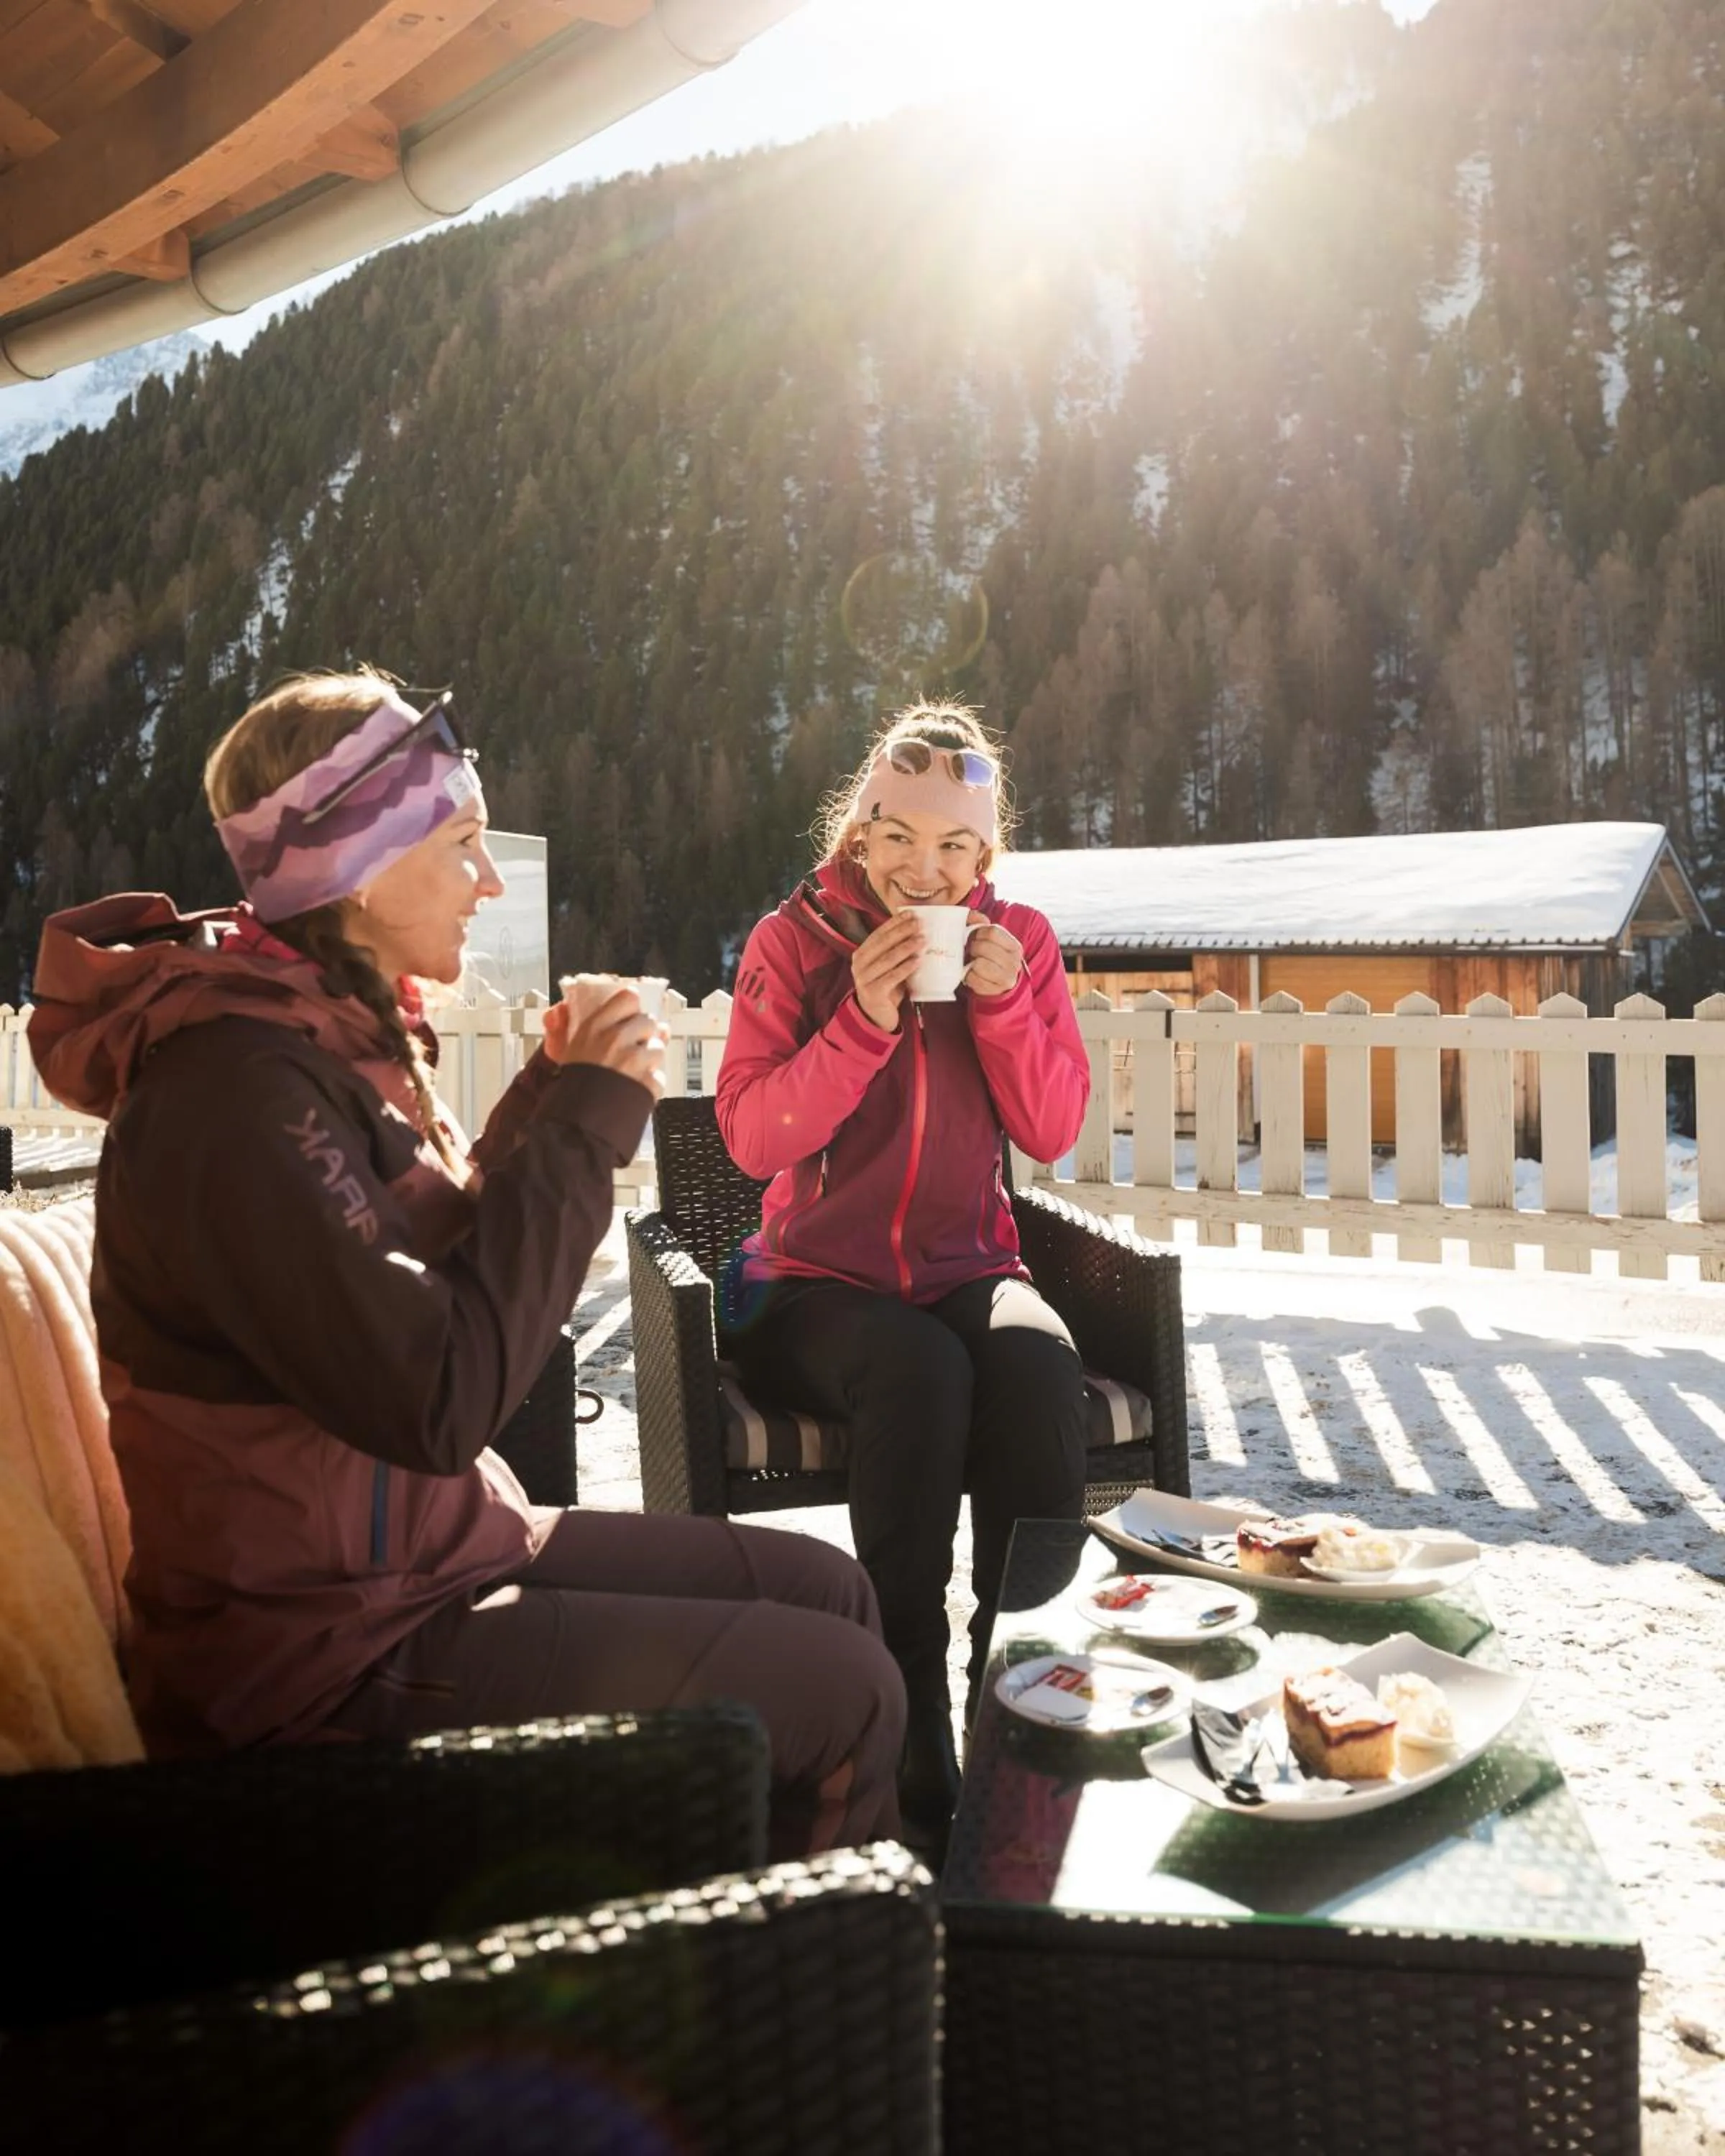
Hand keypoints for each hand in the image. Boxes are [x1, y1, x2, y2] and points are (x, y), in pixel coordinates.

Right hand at [546, 973, 666, 1093]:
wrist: (574, 1120)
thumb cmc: (570, 1086)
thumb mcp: (563, 1048)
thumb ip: (563, 1024)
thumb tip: (558, 1011)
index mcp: (596, 1026)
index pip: (629, 998)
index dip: (633, 1008)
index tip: (631, 1015)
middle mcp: (616, 1039)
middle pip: (649, 1022)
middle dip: (644, 1035)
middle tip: (632, 1047)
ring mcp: (633, 1060)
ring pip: (658, 1048)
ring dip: (649, 1060)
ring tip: (633, 1070)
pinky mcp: (646, 1082)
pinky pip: (659, 1076)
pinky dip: (651, 1084)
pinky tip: (635, 1087)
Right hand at [851, 910, 925, 1033]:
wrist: (875, 1016)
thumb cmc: (885, 987)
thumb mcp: (887, 966)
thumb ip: (895, 950)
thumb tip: (916, 929)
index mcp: (861, 954)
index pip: (879, 934)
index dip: (894, 923)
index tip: (911, 914)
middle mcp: (858, 964)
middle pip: (883, 943)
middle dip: (902, 931)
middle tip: (919, 924)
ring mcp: (864, 978)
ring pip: (887, 959)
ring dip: (906, 948)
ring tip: (922, 940)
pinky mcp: (873, 992)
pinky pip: (891, 977)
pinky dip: (905, 968)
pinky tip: (918, 961)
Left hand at [963, 914, 1023, 997]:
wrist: (999, 983)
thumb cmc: (991, 958)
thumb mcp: (992, 940)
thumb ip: (979, 923)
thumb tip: (976, 917)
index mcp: (1014, 946)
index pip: (992, 932)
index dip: (979, 933)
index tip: (977, 938)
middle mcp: (1014, 961)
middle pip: (983, 947)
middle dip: (973, 948)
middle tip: (973, 952)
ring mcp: (1006, 977)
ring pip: (979, 964)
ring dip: (972, 963)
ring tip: (974, 963)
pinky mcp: (995, 990)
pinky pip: (973, 979)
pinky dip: (969, 976)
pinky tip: (973, 975)